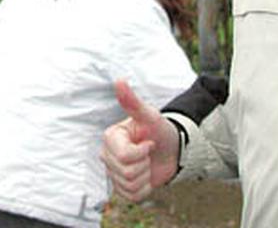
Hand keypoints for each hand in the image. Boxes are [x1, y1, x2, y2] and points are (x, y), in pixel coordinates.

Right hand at [100, 80, 179, 201]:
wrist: (171, 150)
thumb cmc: (160, 130)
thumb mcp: (149, 116)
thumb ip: (132, 101)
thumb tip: (119, 80)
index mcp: (110, 138)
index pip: (123, 156)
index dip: (141, 152)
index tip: (149, 142)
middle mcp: (107, 155)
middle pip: (126, 172)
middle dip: (144, 164)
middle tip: (149, 152)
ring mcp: (113, 173)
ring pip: (129, 185)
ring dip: (146, 176)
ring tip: (148, 163)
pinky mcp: (121, 188)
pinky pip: (132, 196)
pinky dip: (145, 189)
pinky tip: (146, 176)